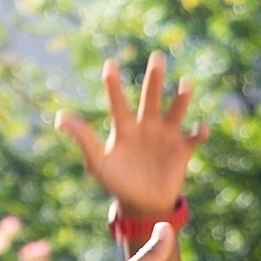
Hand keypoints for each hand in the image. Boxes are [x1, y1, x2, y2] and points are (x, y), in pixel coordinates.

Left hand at [59, 53, 204, 223]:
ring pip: (175, 111)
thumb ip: (82, 138)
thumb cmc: (116, 182)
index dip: (113, 85)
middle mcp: (146, 126)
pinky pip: (195, 137)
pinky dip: (200, 132)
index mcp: (124, 129)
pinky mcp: (183, 150)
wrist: (141, 204)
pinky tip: (201, 129)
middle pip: (150, 98)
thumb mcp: (96, 161)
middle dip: (154, 79)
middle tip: (156, 57)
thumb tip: (59, 117)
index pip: (117, 102)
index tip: (109, 64)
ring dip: (181, 98)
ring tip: (185, 83)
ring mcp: (166, 136)